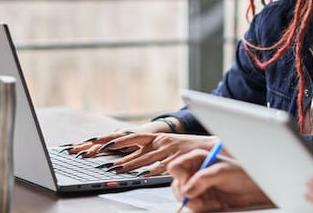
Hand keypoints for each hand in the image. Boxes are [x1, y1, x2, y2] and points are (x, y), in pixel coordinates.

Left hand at [63, 122, 217, 175]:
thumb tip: (134, 162)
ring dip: (129, 165)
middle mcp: (161, 141)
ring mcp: (169, 150)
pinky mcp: (178, 158)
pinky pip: (163, 166)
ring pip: (145, 158)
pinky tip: (142, 175)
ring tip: (114, 170)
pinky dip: (152, 170)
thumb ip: (152, 153)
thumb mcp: (168, 147)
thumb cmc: (188, 150)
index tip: (99, 144)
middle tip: (100, 159)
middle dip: (115, 153)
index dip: (115, 141)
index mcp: (157, 137)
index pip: (132, 137)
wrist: (213, 146)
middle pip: (134, 147)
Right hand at [167, 148, 273, 210]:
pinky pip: (192, 209)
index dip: (180, 177)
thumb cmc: (241, 174)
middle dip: (190, 196)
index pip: (175, 167)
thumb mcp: (222, 172)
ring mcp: (197, 188)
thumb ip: (203, 179)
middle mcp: (194, 173)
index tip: (190, 185)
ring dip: (199, 205)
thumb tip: (188, 190)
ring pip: (184, 200)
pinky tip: (217, 205)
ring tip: (215, 202)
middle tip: (203, 199)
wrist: (253, 189)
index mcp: (197, 159)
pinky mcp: (201, 201)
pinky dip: (203, 210)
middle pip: (177, 187)